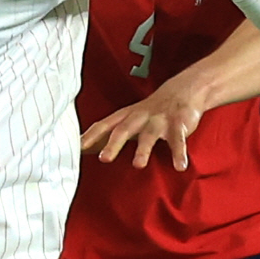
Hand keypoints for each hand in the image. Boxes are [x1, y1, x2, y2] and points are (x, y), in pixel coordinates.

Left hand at [80, 72, 208, 170]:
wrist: (183, 91)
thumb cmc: (150, 112)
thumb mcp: (128, 119)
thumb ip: (108, 134)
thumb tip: (80, 148)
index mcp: (125, 116)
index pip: (104, 126)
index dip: (90, 137)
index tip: (76, 149)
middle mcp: (140, 117)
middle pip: (123, 130)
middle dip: (113, 144)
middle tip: (103, 159)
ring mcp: (159, 120)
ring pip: (149, 135)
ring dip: (143, 150)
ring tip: (138, 165)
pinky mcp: (179, 124)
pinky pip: (178, 140)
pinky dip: (179, 153)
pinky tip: (179, 167)